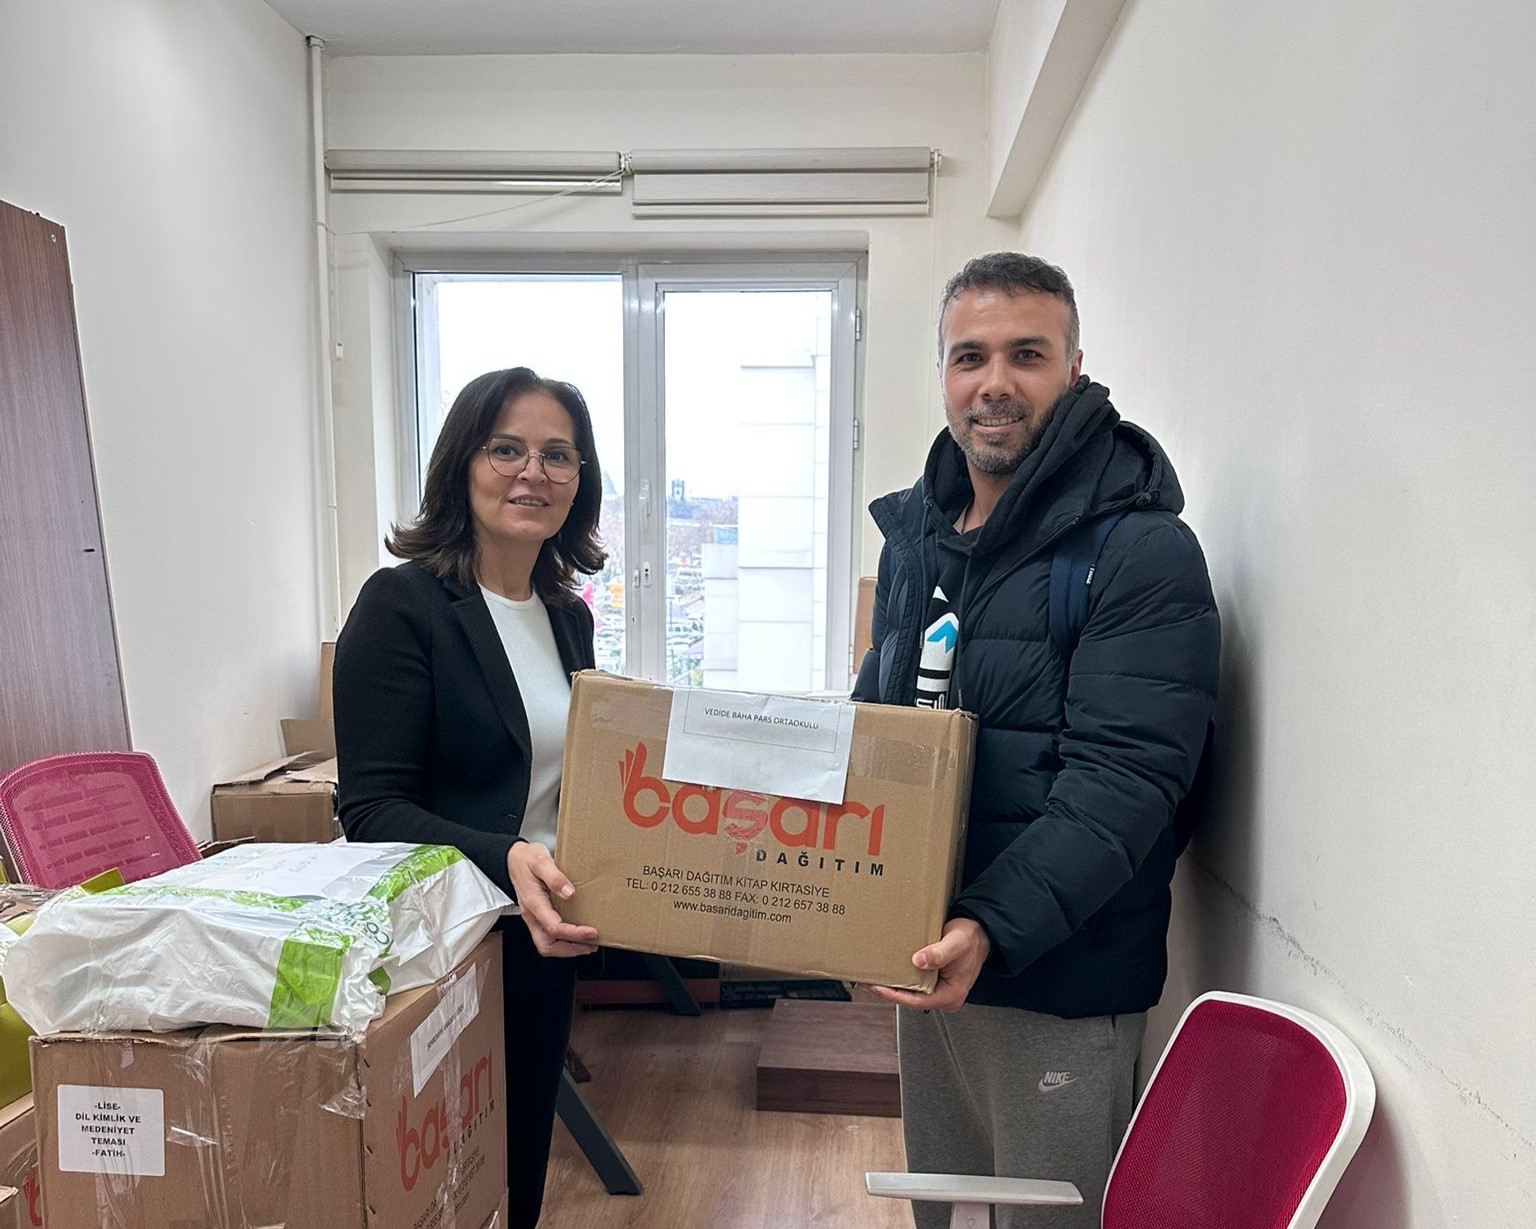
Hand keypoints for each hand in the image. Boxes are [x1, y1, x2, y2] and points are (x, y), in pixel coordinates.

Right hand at [506, 842, 598, 957]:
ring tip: (587, 944)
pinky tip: (576, 934)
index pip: (554, 927)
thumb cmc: (526, 859)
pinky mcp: (537, 916)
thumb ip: (554, 877)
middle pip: (547, 945)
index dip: (574, 934)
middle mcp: (532, 914)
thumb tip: (569, 892)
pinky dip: (563, 940)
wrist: (512, 858)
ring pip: (546, 944)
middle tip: (591, 945)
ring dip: (567, 948)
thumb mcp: (540, 860)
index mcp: (534, 903)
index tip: (592, 932)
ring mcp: (533, 917)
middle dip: (570, 949)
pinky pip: (548, 935)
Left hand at [869, 918, 990, 1012]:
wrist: (980, 933)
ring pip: (911, 993)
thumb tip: (919, 961)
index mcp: (950, 995)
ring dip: (893, 986)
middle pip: (911, 999)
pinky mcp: (935, 982)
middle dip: (889, 992)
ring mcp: (939, 991)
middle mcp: (944, 997)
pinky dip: (901, 979)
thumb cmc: (971, 939)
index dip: (895, 995)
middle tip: (867, 982)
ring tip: (872, 978)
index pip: (917, 1001)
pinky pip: (915, 984)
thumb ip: (938, 953)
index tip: (878, 987)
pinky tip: (888, 972)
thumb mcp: (956, 943)